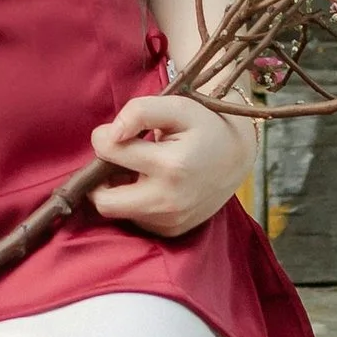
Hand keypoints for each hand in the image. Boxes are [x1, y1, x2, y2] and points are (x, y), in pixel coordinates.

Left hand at [87, 88, 254, 237]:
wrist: (237, 155)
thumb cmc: (204, 125)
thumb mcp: (177, 106)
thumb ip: (140, 112)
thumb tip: (110, 135)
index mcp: (171, 166)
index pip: (108, 151)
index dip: (104, 136)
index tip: (118, 131)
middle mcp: (170, 200)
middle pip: (104, 202)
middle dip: (100, 178)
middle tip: (115, 159)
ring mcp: (172, 220)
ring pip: (117, 212)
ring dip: (118, 190)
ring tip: (138, 168)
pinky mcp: (172, 230)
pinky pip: (135, 219)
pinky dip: (134, 202)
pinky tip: (150, 183)